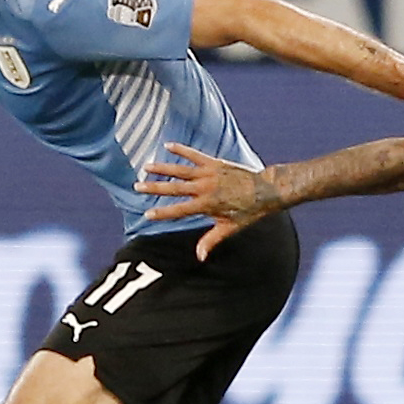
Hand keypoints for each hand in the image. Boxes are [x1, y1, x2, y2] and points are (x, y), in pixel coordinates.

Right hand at [137, 142, 275, 257]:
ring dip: (162, 168)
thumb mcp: (228, 228)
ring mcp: (209, 174)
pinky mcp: (215, 163)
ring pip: (181, 170)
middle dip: (154, 187)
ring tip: (146, 167)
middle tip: (137, 186)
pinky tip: (168, 146)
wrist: (265, 190)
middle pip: (174, 188)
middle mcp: (205, 188)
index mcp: (206, 205)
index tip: (147, 215)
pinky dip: (182, 150)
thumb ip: (211, 240)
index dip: (162, 213)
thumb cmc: (247, 212)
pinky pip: (195, 155)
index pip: (179, 210)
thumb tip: (200, 257)